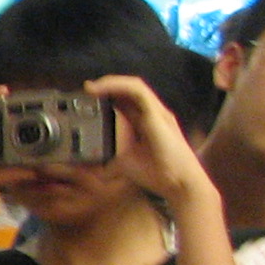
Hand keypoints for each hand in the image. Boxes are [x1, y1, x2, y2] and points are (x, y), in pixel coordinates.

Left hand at [90, 74, 210, 208]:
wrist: (179, 182)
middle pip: (129, 90)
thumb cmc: (157, 173)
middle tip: (86, 90)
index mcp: (145, 122)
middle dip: (106, 86)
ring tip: (91, 88)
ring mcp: (157, 112)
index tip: (86, 98)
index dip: (106, 95)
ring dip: (110, 83)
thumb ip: (108, 156)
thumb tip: (85, 161)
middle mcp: (152, 113)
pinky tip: (102, 88)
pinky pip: (137, 91)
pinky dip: (118, 86)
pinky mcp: (157, 114)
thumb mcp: (124, 161)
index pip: (126, 100)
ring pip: (134, 86)